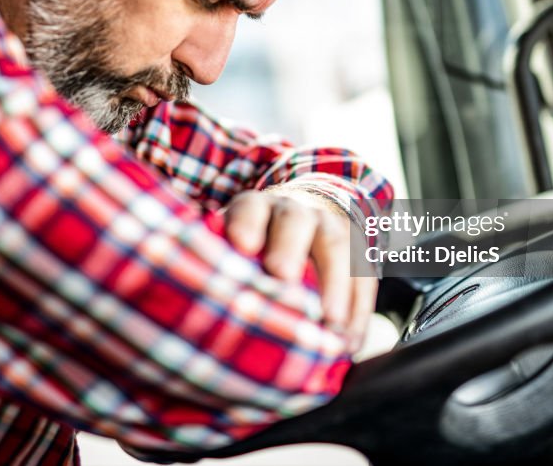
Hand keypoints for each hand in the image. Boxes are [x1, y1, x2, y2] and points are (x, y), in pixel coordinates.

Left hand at [223, 188, 375, 352]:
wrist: (309, 215)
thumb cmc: (254, 245)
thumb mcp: (232, 241)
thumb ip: (216, 260)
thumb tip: (187, 297)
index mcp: (257, 207)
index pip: (250, 208)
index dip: (245, 223)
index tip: (241, 245)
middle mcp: (295, 211)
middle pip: (295, 222)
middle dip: (288, 247)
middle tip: (281, 275)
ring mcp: (330, 228)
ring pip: (336, 246)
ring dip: (335, 285)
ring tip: (330, 324)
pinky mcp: (358, 252)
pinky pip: (364, 278)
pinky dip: (358, 312)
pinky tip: (349, 344)